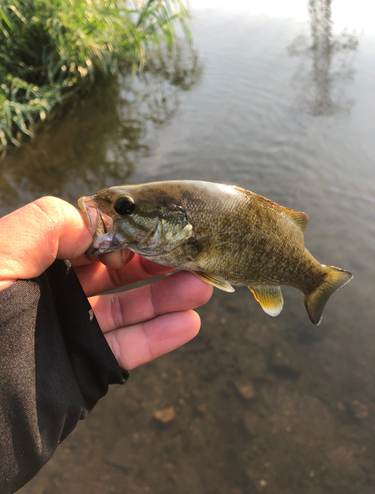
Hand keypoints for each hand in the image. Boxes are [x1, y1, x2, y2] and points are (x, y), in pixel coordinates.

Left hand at [0, 197, 212, 369]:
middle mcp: (52, 296)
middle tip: (190, 254)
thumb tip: (91, 221)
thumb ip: (42, 226)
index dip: (121, 232)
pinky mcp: (84, 369)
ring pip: (126, 310)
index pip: (86, 240)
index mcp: (30, 264)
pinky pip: (127, 349)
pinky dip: (158, 336)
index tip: (154, 227)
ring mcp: (69, 333)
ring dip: (166, 297)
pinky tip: (187, 322)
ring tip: (202, 286)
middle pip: (113, 273)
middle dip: (153, 262)